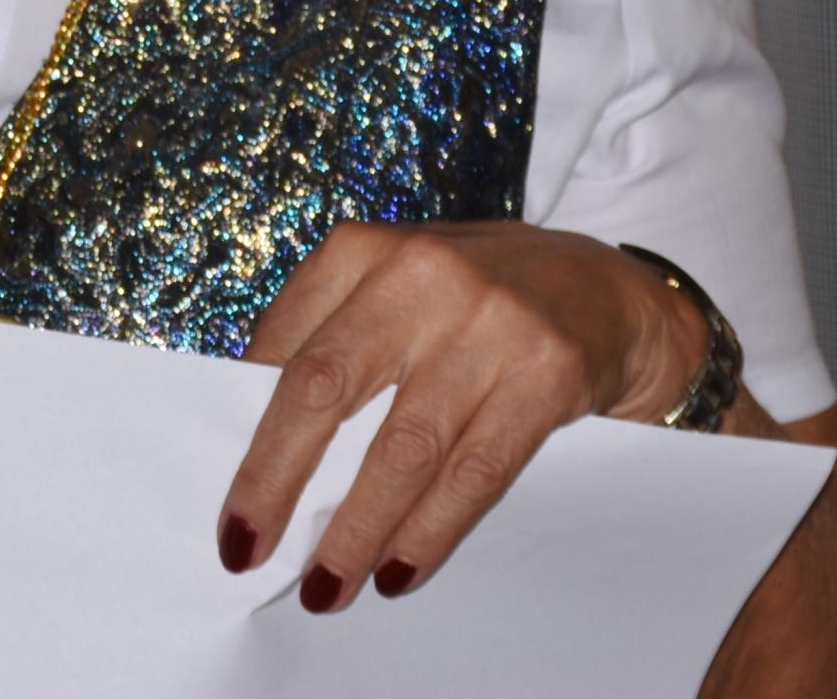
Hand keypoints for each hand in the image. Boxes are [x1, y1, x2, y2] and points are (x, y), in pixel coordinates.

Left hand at [219, 220, 709, 612]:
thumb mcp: (395, 291)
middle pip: (322, 388)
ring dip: (357, 528)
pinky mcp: (547, 374)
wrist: (609, 293)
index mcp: (362, 250)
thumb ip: (332, 340)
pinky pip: (474, 472)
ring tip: (327, 586)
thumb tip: (258, 443)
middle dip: (275, 478)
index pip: (281, 347)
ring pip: (401, 447)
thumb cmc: (475, 302)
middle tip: (246, 549)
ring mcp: (488, 324)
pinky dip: (430, 531)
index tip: (227, 496)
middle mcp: (419, 276)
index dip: (246, 426)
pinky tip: (399, 570)